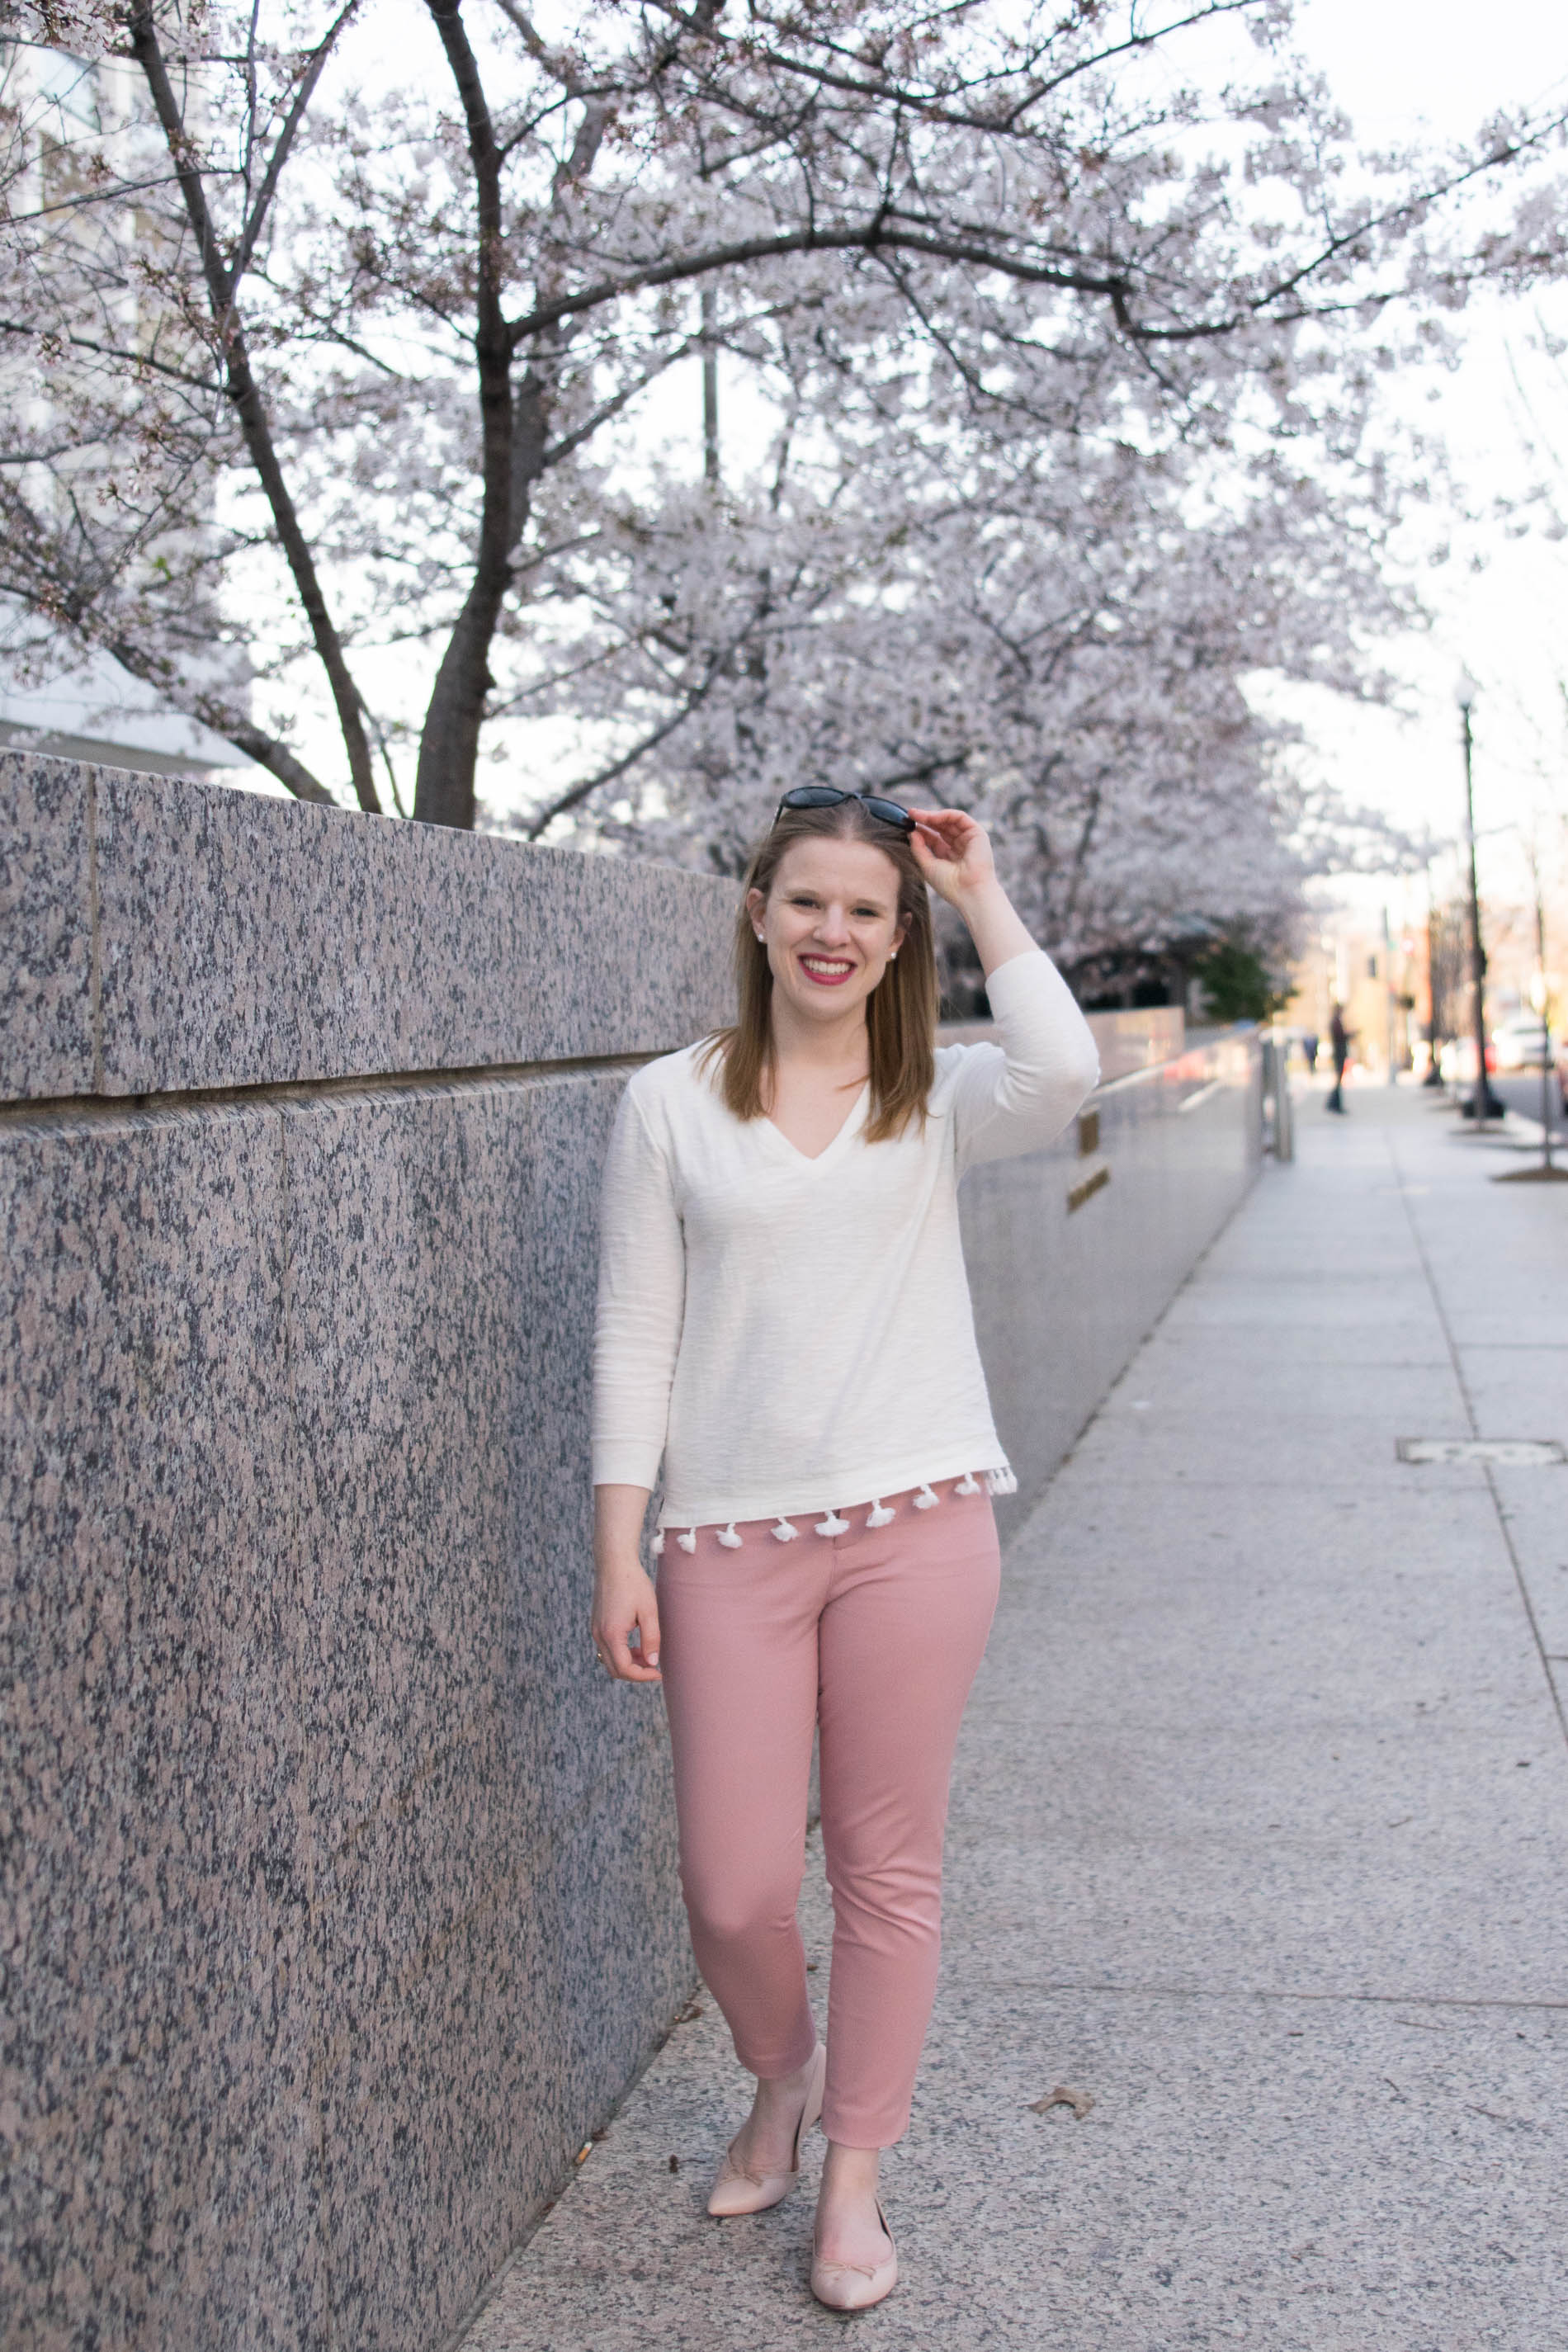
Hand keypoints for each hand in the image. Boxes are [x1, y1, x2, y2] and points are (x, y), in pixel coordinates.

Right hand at [591, 1559, 662, 1682]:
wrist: (614, 1564)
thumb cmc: (634, 1584)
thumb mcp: (648, 1611)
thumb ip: (652, 1638)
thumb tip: (652, 1662)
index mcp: (612, 1634)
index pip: (624, 1669)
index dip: (643, 1676)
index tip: (659, 1672)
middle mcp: (599, 1635)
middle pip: (615, 1670)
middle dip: (636, 1674)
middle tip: (655, 1668)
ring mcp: (595, 1631)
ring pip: (610, 1661)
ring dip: (628, 1664)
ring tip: (648, 1654)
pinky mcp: (596, 1625)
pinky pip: (607, 1649)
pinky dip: (621, 1654)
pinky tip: (636, 1645)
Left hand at [908, 807, 996, 906]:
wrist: (969, 892)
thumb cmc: (948, 884)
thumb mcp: (927, 865)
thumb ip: (918, 848)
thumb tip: (911, 832)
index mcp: (949, 856)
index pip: (933, 838)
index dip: (921, 831)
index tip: (906, 825)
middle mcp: (959, 847)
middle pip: (941, 827)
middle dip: (925, 820)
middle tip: (910, 814)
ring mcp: (969, 839)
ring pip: (949, 820)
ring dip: (932, 816)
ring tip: (917, 815)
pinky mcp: (977, 833)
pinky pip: (960, 817)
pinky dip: (945, 815)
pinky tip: (931, 817)